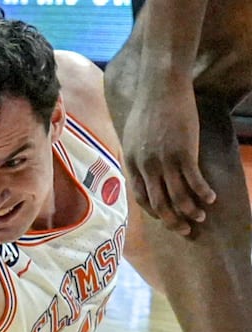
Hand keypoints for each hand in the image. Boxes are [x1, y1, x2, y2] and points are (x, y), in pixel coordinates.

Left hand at [122, 81, 215, 235]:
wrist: (160, 89)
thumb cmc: (148, 110)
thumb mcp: (133, 138)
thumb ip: (137, 157)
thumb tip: (142, 171)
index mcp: (132, 164)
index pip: (141, 198)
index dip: (154, 212)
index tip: (166, 218)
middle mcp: (145, 167)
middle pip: (159, 203)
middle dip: (172, 220)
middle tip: (185, 229)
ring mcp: (164, 161)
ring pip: (177, 197)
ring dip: (190, 211)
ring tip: (200, 217)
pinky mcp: (183, 153)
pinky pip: (194, 181)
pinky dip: (203, 193)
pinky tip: (211, 198)